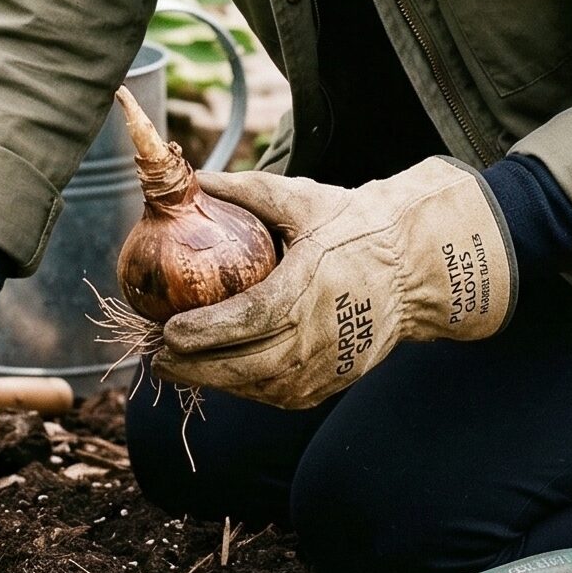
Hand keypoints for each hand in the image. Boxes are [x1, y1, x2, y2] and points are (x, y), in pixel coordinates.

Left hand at [153, 157, 515, 409]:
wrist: (414, 268)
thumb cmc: (353, 226)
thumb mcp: (301, 199)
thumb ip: (247, 190)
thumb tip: (197, 178)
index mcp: (308, 287)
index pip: (249, 320)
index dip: (206, 331)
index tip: (168, 330)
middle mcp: (320, 335)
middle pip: (247, 365)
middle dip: (196, 367)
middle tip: (157, 356)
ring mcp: (329, 365)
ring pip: (261, 387)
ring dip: (216, 381)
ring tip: (176, 366)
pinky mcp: (334, 383)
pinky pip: (281, 395)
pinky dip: (246, 388)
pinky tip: (218, 373)